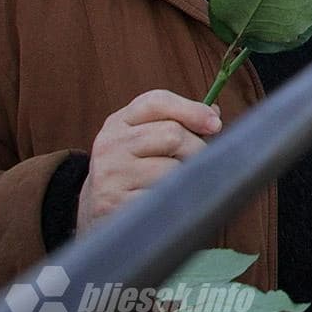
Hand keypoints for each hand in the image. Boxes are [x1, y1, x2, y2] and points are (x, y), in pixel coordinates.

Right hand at [77, 90, 221, 232]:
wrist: (96, 209)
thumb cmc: (135, 170)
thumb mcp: (147, 139)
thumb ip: (178, 122)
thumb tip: (213, 113)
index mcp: (119, 122)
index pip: (157, 101)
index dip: (191, 109)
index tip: (215, 124)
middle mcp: (111, 144)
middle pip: (172, 134)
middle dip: (195, 149)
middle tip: (193, 163)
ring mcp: (111, 174)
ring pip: (172, 168)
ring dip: (184, 178)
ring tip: (173, 184)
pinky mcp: (115, 203)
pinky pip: (163, 196)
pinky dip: (172, 200)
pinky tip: (162, 202)